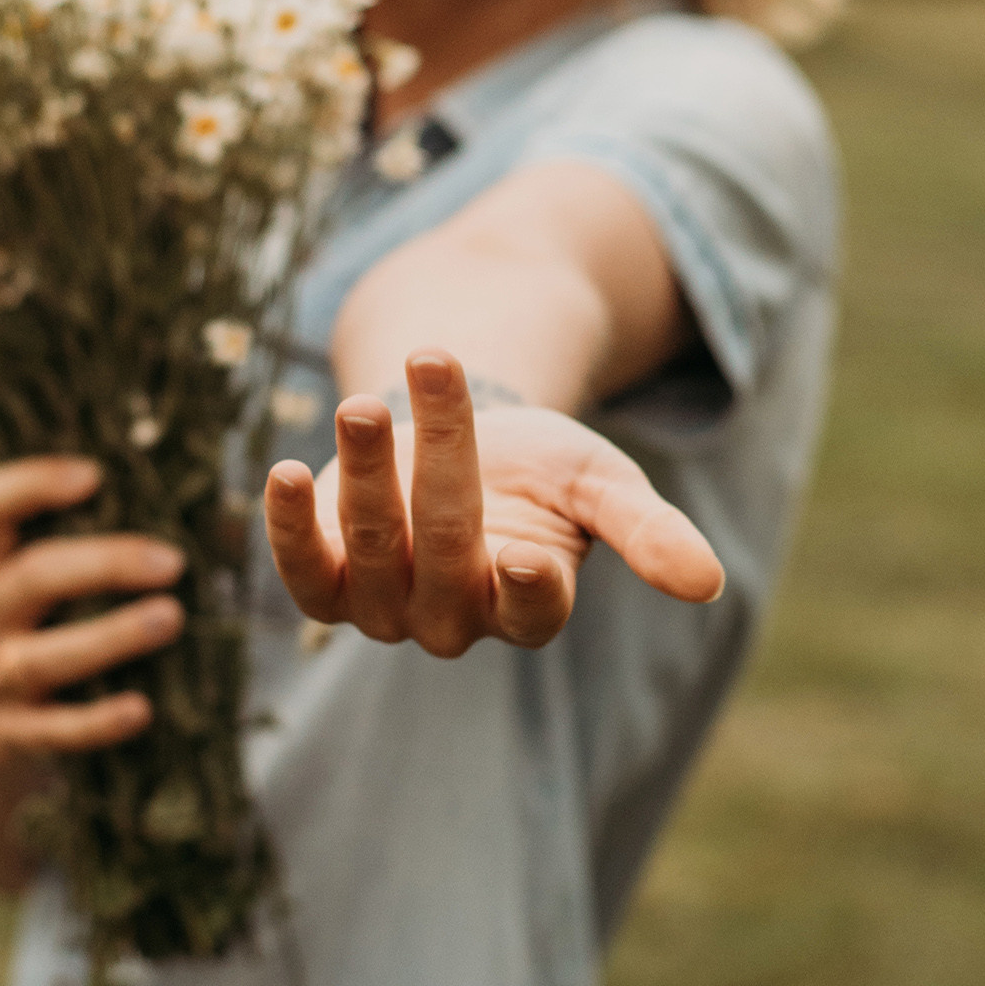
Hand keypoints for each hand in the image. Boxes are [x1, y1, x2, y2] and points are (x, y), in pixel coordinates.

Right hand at [0, 455, 182, 889]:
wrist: (7, 735)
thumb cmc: (63, 631)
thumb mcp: (73, 586)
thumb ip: (125, 547)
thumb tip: (230, 515)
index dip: (34, 485)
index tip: (96, 475)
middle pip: (27, 577)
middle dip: (103, 564)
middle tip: (172, 562)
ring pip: (39, 657)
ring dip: (107, 637)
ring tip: (170, 619)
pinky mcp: (13, 735)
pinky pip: (53, 729)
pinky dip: (96, 721)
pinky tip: (141, 709)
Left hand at [264, 347, 722, 659]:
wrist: (456, 438)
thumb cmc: (539, 468)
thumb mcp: (600, 483)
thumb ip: (646, 530)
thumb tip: (708, 583)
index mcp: (531, 603)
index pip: (530, 609)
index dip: (525, 585)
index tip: (522, 550)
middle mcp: (455, 618)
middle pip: (445, 547)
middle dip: (441, 457)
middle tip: (439, 367)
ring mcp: (382, 605)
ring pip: (369, 550)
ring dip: (365, 473)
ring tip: (365, 406)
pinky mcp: (325, 581)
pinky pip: (299, 571)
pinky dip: (284, 528)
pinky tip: (276, 472)